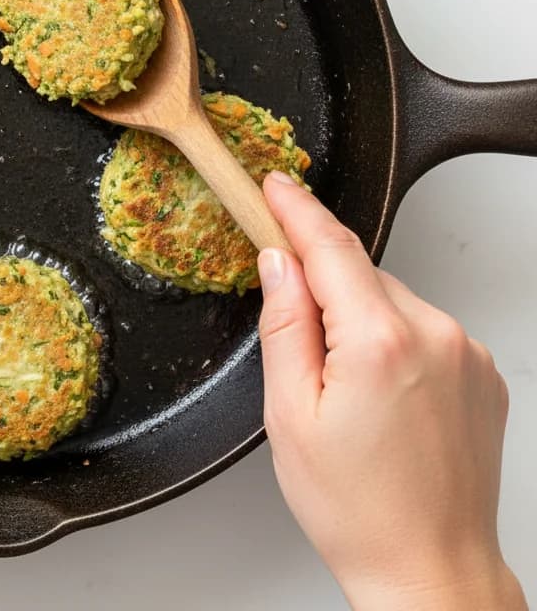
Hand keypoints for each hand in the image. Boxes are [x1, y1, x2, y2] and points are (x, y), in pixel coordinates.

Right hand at [256, 172, 525, 610]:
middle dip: (321, 281)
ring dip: (357, 315)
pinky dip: (391, 337)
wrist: (432, 571)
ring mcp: (466, 353)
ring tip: (339, 386)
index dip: (297, 209)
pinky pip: (422, 327)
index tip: (274, 185)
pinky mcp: (482, 372)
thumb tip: (278, 263)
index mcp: (379, 342)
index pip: (331, 247)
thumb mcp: (289, 414)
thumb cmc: (357, 508)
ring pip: (390, 299)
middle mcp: (434, 335)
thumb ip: (285, 324)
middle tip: (290, 321)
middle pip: (360, 273)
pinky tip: (377, 392)